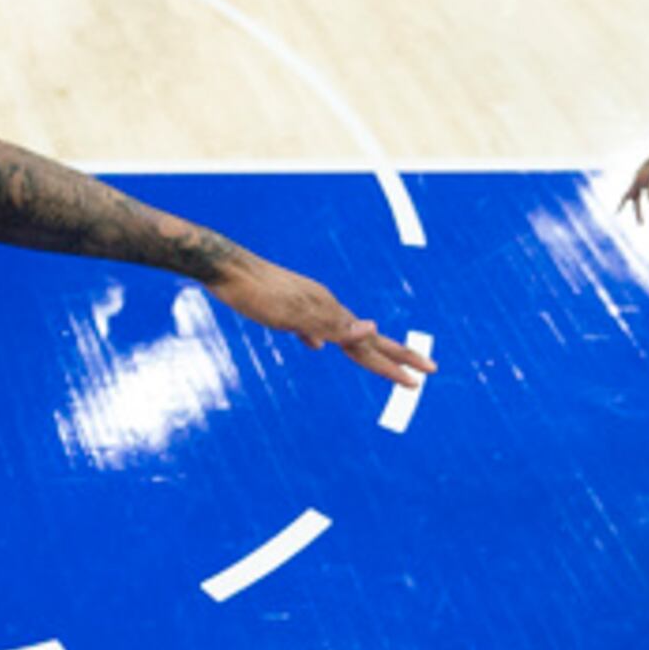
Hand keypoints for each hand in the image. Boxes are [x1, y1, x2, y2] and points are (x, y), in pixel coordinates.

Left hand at [206, 253, 428, 386]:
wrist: (224, 267)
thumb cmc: (256, 293)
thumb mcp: (293, 313)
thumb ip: (333, 325)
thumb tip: (372, 329)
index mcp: (329, 312)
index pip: (370, 345)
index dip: (394, 365)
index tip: (418, 382)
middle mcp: (324, 306)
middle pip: (365, 338)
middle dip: (394, 356)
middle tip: (424, 370)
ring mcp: (306, 304)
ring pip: (341, 331)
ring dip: (362, 348)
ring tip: (376, 359)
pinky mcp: (286, 305)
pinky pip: (313, 327)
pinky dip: (321, 339)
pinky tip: (314, 344)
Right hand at [619, 137, 648, 216]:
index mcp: (642, 176)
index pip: (630, 194)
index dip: (622, 204)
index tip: (616, 214)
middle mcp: (642, 174)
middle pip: (635, 195)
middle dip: (637, 210)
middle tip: (640, 225)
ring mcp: (647, 172)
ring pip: (641, 191)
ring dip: (642, 204)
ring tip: (642, 216)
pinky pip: (648, 186)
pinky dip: (648, 194)